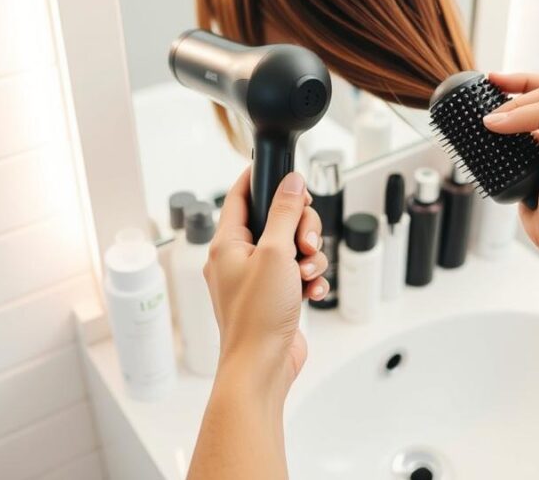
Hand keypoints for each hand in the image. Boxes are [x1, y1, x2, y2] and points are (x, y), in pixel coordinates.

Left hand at [204, 169, 329, 394]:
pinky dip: (309, 279)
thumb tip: (291, 183)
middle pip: (277, 220)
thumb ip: (285, 213)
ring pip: (292, 248)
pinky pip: (297, 274)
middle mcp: (238, 259)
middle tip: (305, 244)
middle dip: (301, 229)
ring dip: (309, 257)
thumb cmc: (257, 317)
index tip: (281, 171)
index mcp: (227, 243)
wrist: (262, 367)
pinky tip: (311, 291)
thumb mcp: (276, 253)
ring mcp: (256, 279)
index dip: (260, 179)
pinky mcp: (274, 297)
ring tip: (307, 273)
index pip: (240, 196)